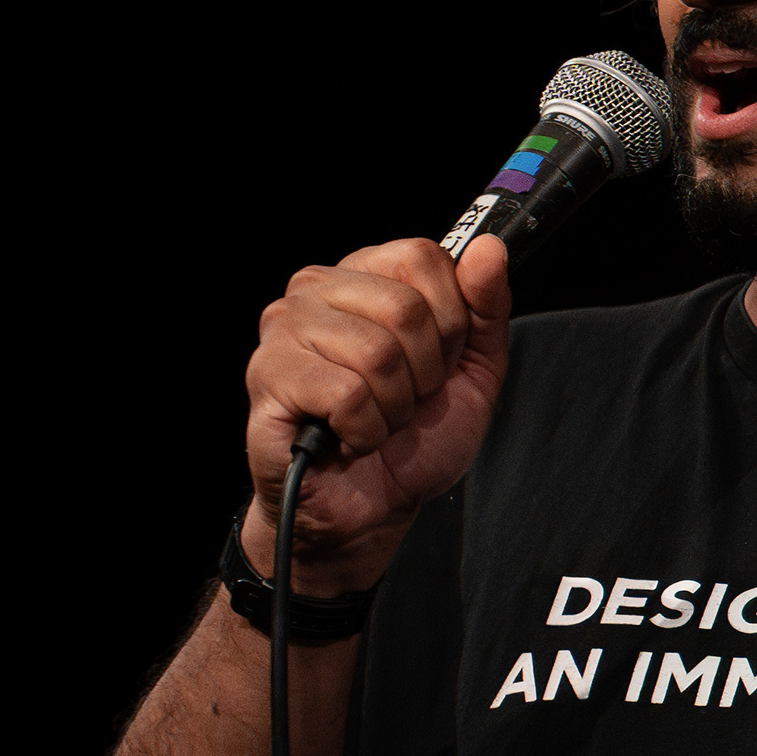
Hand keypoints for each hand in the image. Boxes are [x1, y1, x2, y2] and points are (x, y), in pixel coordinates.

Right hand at [239, 234, 514, 594]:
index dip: (451, 320)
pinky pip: (346, 394)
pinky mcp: (267, 377)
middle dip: (425, 372)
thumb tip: (489, 249)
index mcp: (364, 275)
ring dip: (394, 406)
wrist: (374, 507)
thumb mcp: (472, 371)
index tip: (439, 360)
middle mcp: (316, 289)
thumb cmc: (415, 437)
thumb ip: (486, 309)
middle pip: (405, 307)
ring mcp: (283, 330)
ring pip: (377, 353)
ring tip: (376, 419)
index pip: (423, 257)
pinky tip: (348, 437)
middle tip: (405, 399)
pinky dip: (365, 430)